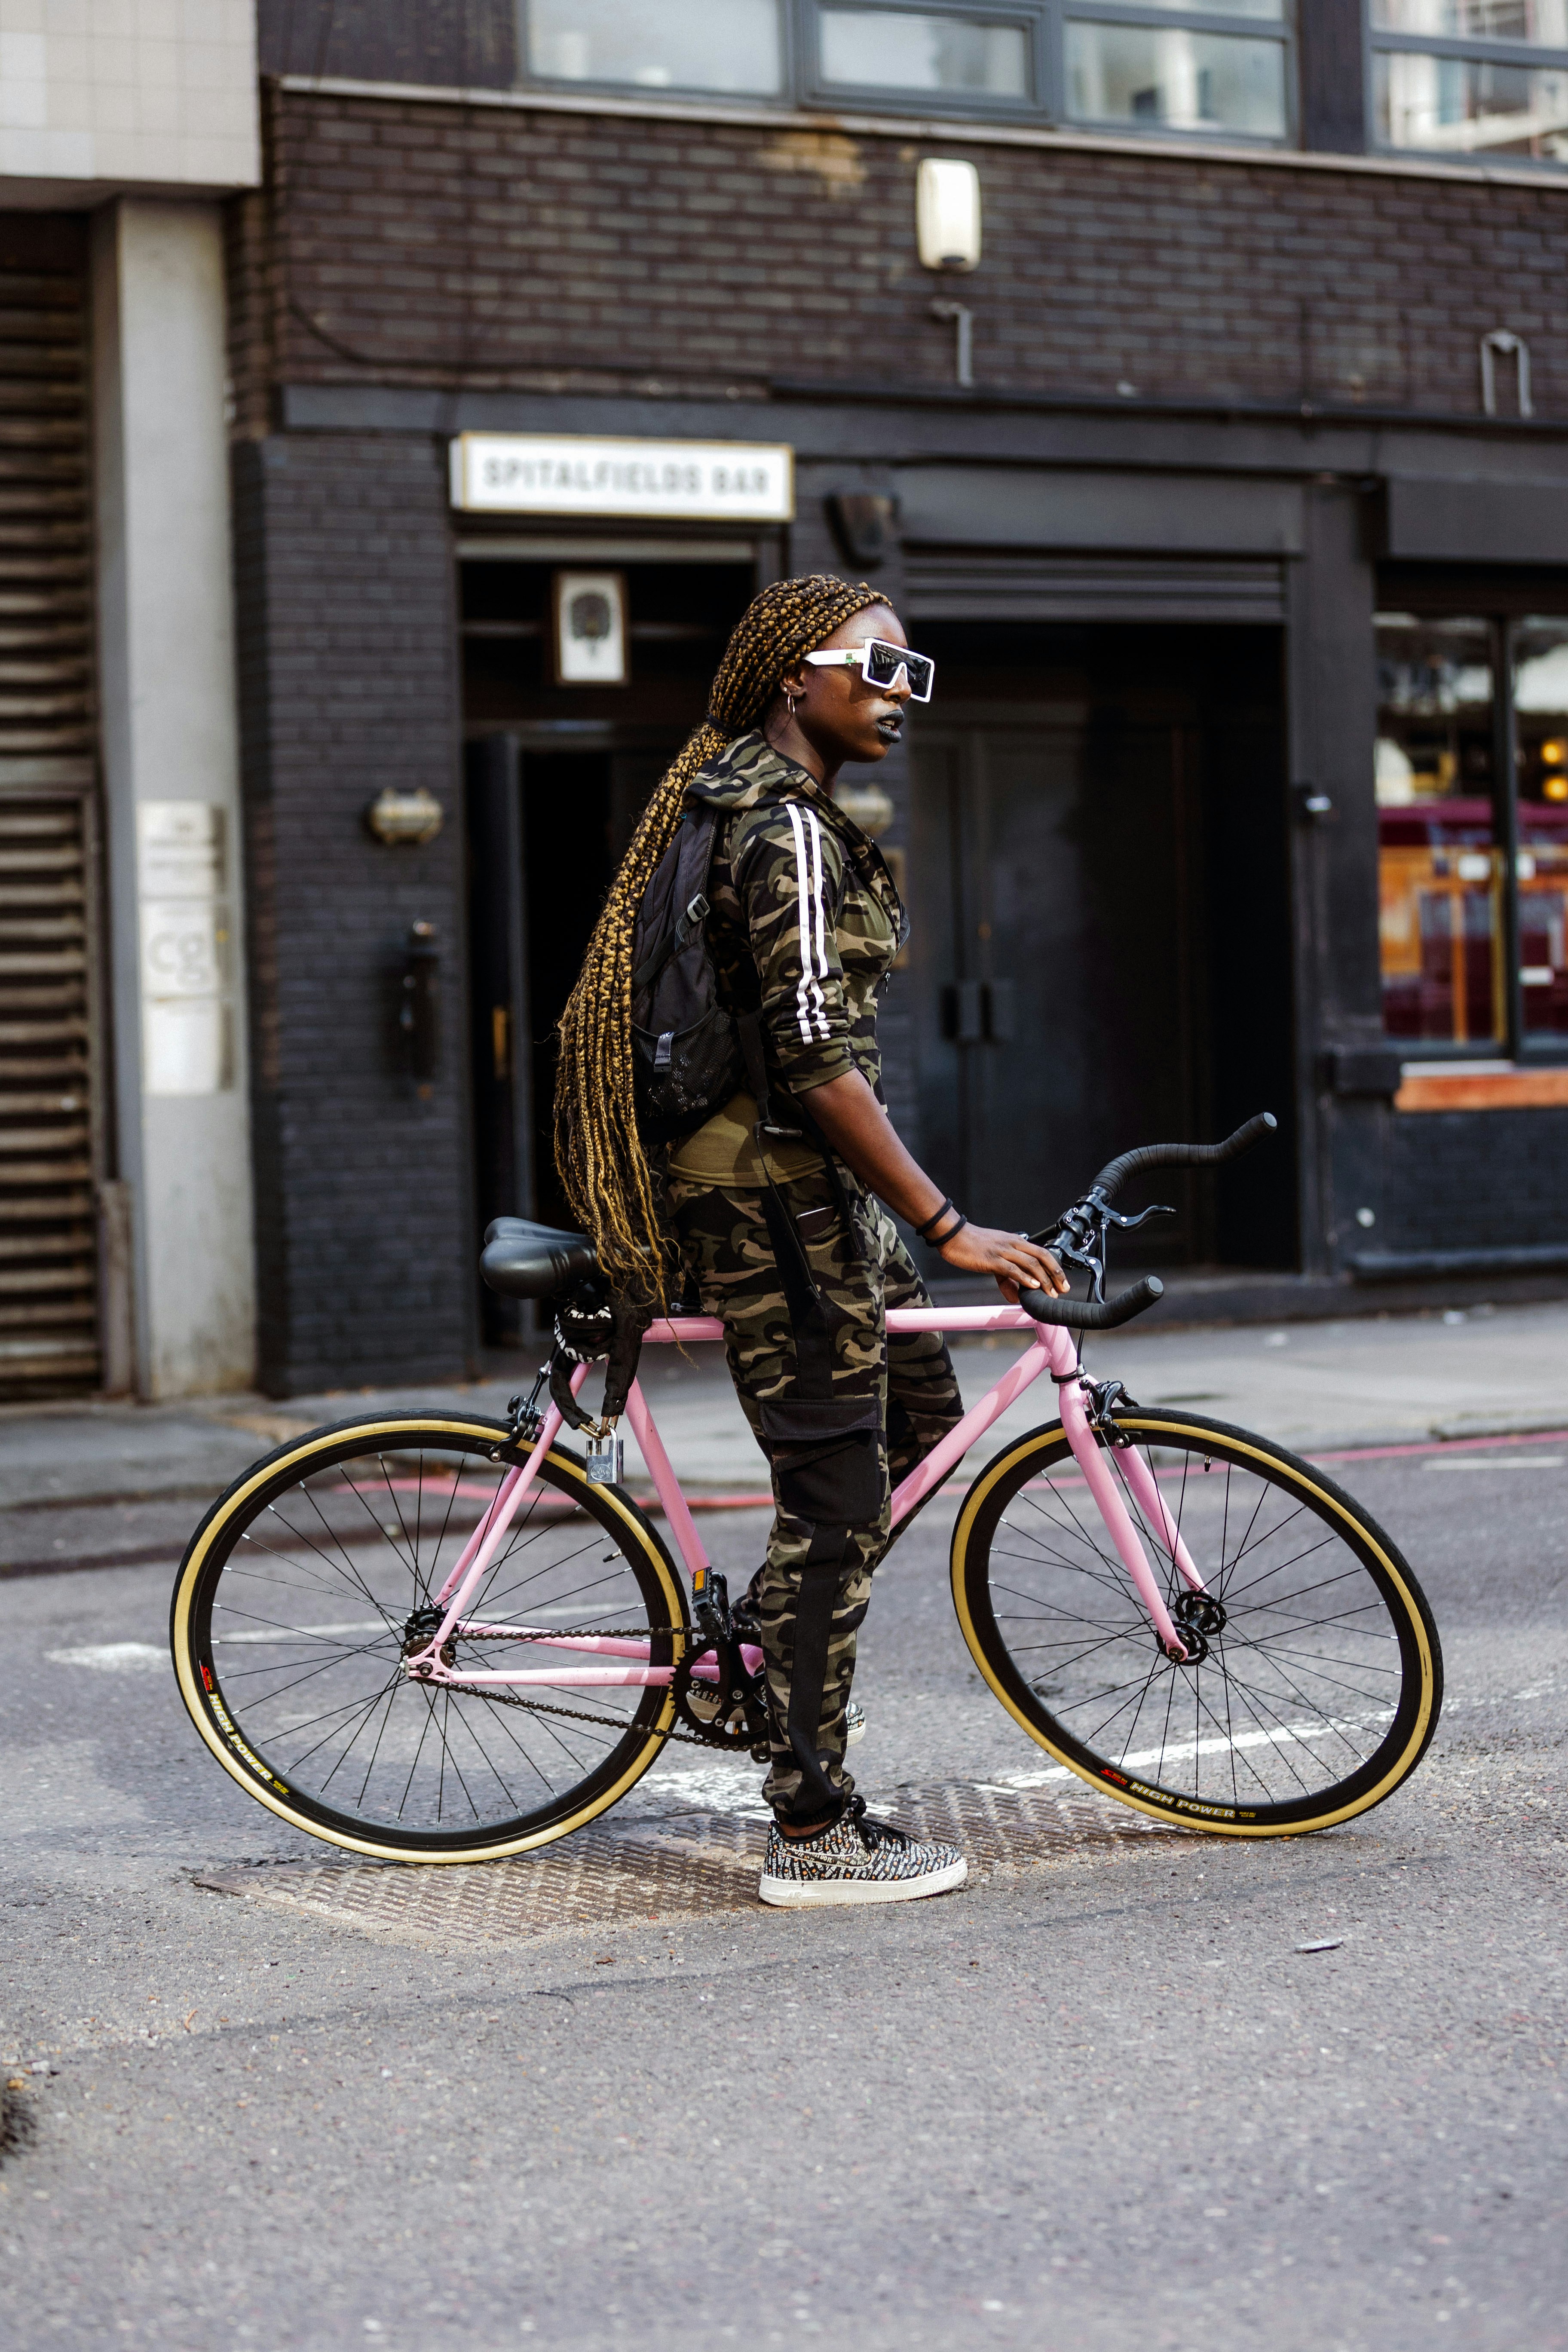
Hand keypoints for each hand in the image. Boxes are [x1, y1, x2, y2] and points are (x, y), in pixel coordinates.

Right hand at [937, 1222, 1069, 1303]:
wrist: (952, 1235)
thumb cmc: (971, 1245)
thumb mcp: (993, 1258)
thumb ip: (1006, 1275)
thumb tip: (1015, 1295)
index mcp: (1015, 1241)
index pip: (1042, 1252)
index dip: (1054, 1267)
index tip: (1062, 1282)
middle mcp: (1013, 1243)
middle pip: (1042, 1256)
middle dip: (1055, 1274)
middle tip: (1063, 1289)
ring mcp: (1003, 1250)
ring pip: (1030, 1263)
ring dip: (1043, 1280)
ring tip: (1051, 1293)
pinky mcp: (992, 1259)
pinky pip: (1012, 1268)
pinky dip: (1024, 1278)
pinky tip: (1032, 1286)